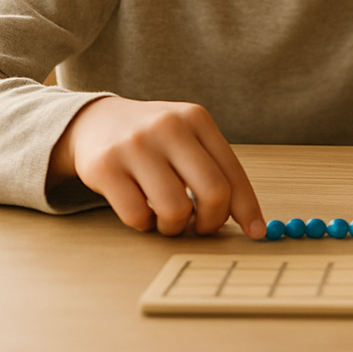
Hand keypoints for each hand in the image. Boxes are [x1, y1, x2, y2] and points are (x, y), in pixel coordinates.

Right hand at [47, 97, 265, 237]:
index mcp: (197, 119)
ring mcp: (136, 145)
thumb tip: (248, 218)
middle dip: (211, 222)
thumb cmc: (154, 138)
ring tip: (167, 218)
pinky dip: (145, 224)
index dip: (247, 207)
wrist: (97, 121)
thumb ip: (214, 168)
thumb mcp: (188, 137)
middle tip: (200, 227)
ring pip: (175, 210)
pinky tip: (142, 210)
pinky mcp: (105, 167)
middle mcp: (170, 127)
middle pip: (213, 192)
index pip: (233, 171)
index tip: (255, 231)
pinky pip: (137, 216)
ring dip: (174, 227)